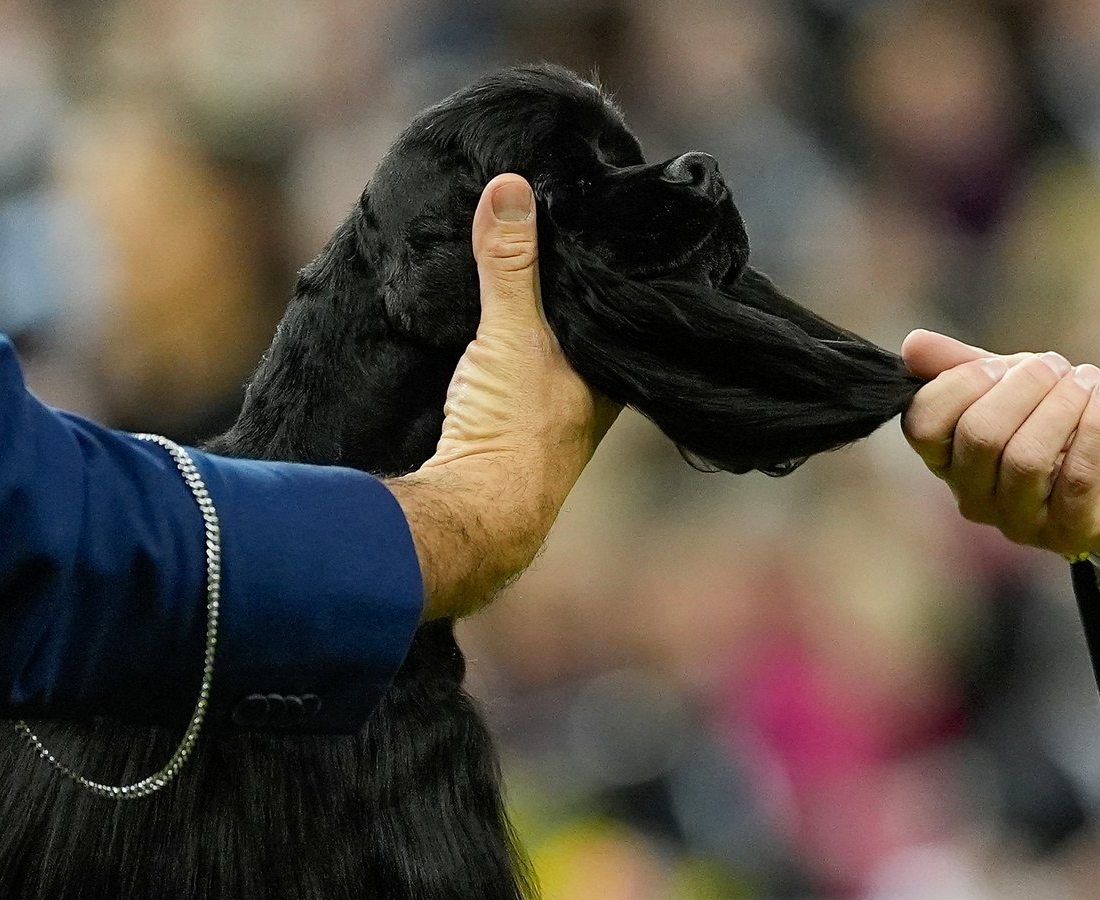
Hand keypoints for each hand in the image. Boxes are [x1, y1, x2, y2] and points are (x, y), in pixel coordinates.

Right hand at [389, 175, 618, 618]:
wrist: (475, 513)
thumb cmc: (514, 430)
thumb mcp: (513, 334)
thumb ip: (511, 264)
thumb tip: (511, 186)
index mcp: (615, 374)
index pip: (624, 305)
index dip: (608, 266)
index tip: (593, 218)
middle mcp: (595, 398)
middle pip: (585, 326)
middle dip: (568, 285)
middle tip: (548, 225)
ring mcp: (554, 417)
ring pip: (553, 351)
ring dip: (534, 315)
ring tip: (516, 257)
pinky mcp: (511, 430)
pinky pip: (518, 369)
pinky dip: (506, 342)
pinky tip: (487, 319)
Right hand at [900, 330, 1099, 559]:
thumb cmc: (1060, 424)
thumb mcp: (1012, 385)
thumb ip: (962, 366)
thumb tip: (912, 343)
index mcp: (947, 461)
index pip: (922, 424)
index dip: (960, 383)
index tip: (1000, 364)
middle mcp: (973, 497)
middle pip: (979, 435)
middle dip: (1024, 386)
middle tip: (1056, 366)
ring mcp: (1019, 521)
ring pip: (1026, 457)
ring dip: (1063, 404)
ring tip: (1089, 380)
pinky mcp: (1072, 532)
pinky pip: (1078, 476)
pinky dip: (1098, 423)